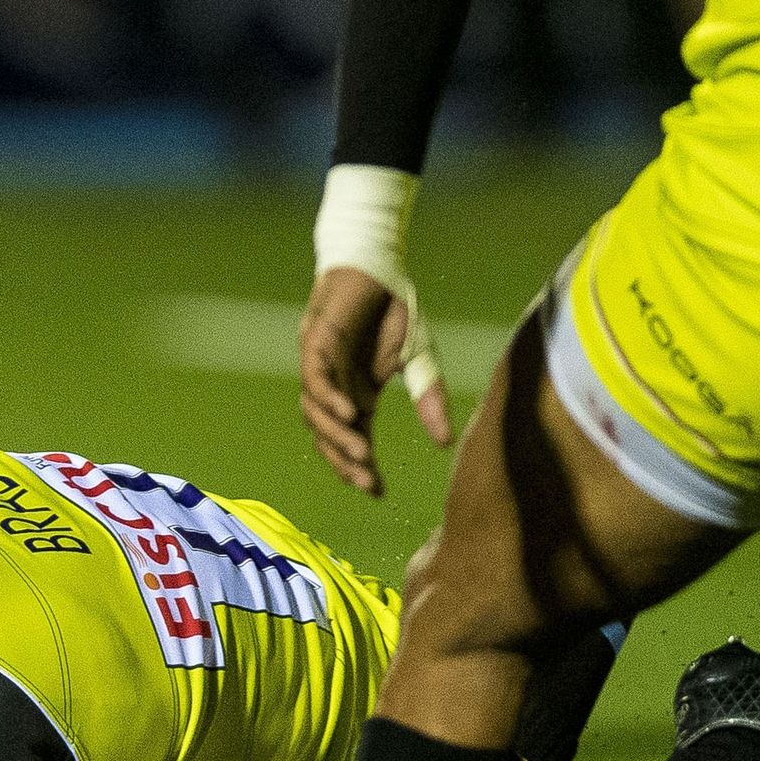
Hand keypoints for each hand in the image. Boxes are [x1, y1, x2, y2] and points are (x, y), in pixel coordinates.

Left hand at [300, 265, 453, 496]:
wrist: (377, 267)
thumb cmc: (392, 312)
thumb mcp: (418, 359)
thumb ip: (428, 398)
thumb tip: (445, 443)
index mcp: (356, 398)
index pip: (353, 442)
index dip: (361, 468)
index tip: (379, 492)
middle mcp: (334, 390)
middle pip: (330, 437)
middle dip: (346, 462)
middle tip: (369, 482)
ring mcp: (321, 369)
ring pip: (316, 414)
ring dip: (336, 436)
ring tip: (361, 455)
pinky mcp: (315, 344)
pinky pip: (314, 378)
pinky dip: (327, 398)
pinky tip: (349, 414)